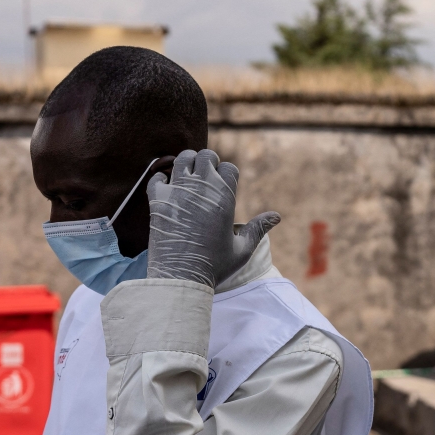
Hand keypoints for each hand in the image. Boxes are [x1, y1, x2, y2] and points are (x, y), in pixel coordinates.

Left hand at [146, 149, 280, 287]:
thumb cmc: (215, 266)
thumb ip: (258, 229)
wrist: (180, 278)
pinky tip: (168, 188)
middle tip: (207, 175)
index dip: (229, 173)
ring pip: (181, 159)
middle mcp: (201, 190)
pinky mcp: (157, 201)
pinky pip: (157, 176)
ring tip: (189, 176)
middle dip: (209, 161)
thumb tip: (277, 216)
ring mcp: (177, 192)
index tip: (226, 183)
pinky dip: (162, 178)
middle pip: (206, 155)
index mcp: (224, 199)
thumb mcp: (242, 249)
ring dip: (187, 163)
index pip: (229, 167)